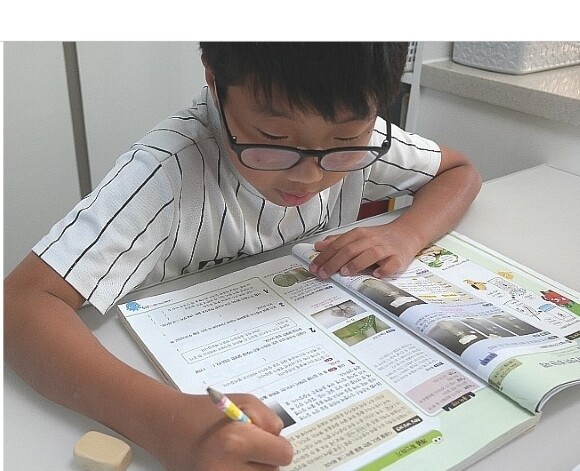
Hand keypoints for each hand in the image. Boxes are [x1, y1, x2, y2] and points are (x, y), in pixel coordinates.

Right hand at [157, 392, 292, 470]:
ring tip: (235, 455)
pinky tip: (231, 464)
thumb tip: (280, 441)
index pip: (284, 455)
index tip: (264, 438)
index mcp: (236, 441)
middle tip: (246, 446)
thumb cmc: (207, 412)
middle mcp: (226, 469)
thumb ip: (269, 420)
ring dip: (255, 470)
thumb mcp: (245, 402)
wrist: (169, 427)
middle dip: (265, 458)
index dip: (277, 444)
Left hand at [310, 223, 420, 279]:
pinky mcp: (399, 258)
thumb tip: (318, 246)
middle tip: (324, 273)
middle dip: (335, 262)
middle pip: (350, 249)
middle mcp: (371, 240)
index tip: (315, 267)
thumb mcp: (357, 236)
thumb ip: (338, 241)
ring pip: (370, 254)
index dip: (325, 256)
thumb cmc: (380, 237)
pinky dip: (385, 269)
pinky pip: (392, 264)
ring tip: (345, 272)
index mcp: (359, 234)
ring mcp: (386, 249)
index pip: (338, 245)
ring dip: (357, 263)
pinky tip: (377, 274)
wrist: (407, 233)